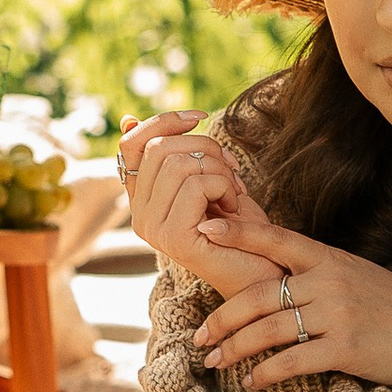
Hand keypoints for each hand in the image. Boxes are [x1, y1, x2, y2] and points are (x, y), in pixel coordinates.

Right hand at [118, 109, 270, 279]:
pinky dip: (225, 187)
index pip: (132, 145)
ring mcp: (154, 229)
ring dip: (219, 171)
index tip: (199, 117)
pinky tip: (234, 208)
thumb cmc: (240, 229)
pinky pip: (197, 185)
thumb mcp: (205, 182)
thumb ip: (176, 156)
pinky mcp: (175, 238)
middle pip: (160, 147)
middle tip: (232, 172)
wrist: (263, 274)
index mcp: (143, 201)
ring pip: (180, 164)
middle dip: (206, 148)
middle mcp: (140, 217)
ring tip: (234, 194)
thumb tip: (128, 119)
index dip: (164, 121)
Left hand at [193, 214, 391, 391]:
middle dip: (222, 317)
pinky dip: (265, 373)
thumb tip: (276, 279)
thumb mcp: (357, 278)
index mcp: (331, 258)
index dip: (238, 233)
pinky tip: (251, 382)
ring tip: (214, 361)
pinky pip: (292, 361)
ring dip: (234, 348)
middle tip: (198, 336)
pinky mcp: (346, 348)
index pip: (276, 238)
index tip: (204, 230)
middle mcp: (331, 280)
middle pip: (259, 294)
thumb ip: (319, 275)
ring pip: (268, 329)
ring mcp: (339, 313)